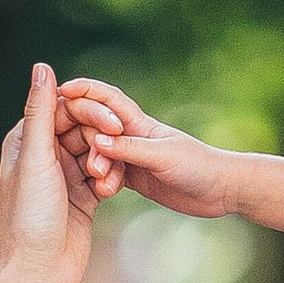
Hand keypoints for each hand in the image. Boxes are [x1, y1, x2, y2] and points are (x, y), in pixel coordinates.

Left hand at [0, 60, 96, 282]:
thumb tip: (43, 65)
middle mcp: (44, 155)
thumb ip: (41, 112)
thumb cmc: (28, 216)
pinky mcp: (83, 197)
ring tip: (103, 182)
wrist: (37, 273)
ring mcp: (65, 176)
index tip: (112, 123)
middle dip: (101, 138)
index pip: (63, 109)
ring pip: (98, 151)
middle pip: (84, 128)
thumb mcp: (36, 159)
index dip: (89, 112)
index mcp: (26, 140)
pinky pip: (105, 174)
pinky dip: (110, 179)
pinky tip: (108, 192)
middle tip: (110, 155)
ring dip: (106, 162)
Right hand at [55, 77, 239, 220]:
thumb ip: (130, 149)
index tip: (60, 91)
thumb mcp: (162, 157)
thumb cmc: (199, 166)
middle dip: (84, 139)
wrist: (223, 189)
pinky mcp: (137, 177)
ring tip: (102, 182)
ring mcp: (134, 156)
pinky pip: (109, 174)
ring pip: (101, 154)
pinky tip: (100, 192)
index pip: (106, 99)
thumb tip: (95, 140)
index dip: (84, 91)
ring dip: (96, 166)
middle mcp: (133, 136)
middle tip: (87, 162)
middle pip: (96, 128)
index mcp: (140, 123)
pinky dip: (102, 181)